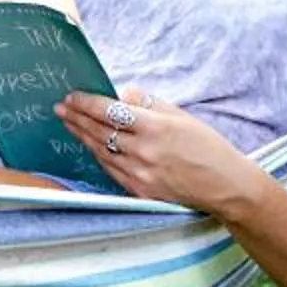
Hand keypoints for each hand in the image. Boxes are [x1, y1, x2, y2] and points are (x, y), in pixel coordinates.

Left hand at [53, 89, 262, 213]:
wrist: (226, 186)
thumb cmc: (207, 147)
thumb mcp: (181, 116)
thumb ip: (149, 104)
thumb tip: (123, 94)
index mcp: (155, 128)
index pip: (110, 112)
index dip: (87, 103)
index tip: (72, 96)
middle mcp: (144, 152)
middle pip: (100, 131)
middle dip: (77, 118)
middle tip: (60, 108)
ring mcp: (141, 174)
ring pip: (101, 151)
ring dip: (82, 136)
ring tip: (69, 123)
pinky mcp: (141, 192)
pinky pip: (112, 170)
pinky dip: (98, 155)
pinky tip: (89, 145)